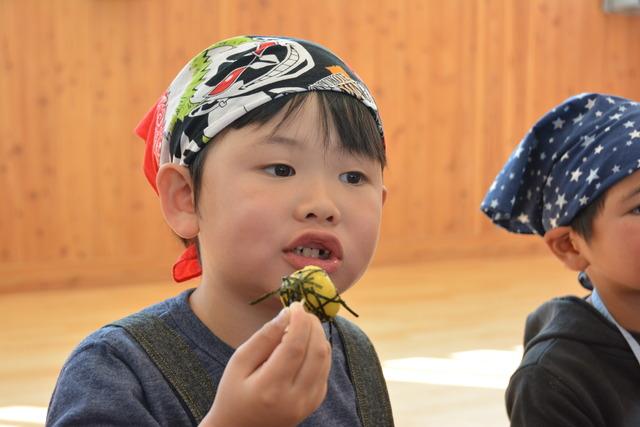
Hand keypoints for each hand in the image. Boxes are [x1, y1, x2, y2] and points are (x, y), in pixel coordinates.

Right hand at [200, 302, 331, 426]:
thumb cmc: (232, 394)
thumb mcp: (239, 363)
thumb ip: (264, 338)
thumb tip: (287, 314)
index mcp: (270, 388)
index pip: (295, 347)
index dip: (300, 322)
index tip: (296, 304)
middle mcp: (294, 399)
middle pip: (316, 352)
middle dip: (312, 325)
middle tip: (301, 312)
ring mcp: (307, 404)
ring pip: (325, 360)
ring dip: (318, 336)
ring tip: (303, 324)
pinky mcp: (314, 403)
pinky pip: (325, 370)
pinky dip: (319, 351)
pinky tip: (305, 344)